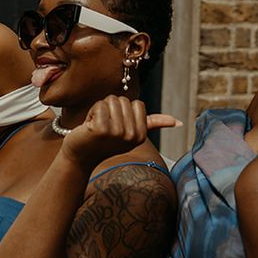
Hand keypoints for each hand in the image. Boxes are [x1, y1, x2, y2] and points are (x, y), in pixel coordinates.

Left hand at [62, 97, 180, 170]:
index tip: (115, 127)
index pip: (136, 104)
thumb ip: (153, 124)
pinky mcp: (101, 129)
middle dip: (110, 109)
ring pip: (111, 100)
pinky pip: (100, 105)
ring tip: (96, 127)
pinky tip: (88, 127)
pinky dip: (91, 112)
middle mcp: (131, 136)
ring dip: (100, 110)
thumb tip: (178, 121)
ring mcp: (117, 133)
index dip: (122, 111)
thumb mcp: (130, 134)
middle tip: (103, 128)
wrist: (79, 156)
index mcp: (141, 136)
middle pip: (124, 100)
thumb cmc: (103, 142)